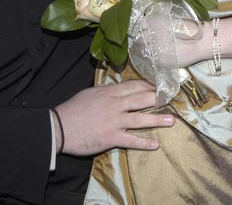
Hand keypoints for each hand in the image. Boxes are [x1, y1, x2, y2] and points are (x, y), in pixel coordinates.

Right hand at [54, 80, 173, 154]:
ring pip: (140, 119)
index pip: (133, 86)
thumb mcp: (90, 93)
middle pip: (141, 99)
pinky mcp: (111, 137)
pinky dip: (143, 143)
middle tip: (172, 99)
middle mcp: (114, 105)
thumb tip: (117, 89)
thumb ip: (106, 91)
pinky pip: (131, 140)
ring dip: (157, 119)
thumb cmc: (72, 109)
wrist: (59, 127)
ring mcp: (114, 121)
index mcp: (108, 92)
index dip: (148, 86)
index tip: (159, 86)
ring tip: (171, 120)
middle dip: (157, 99)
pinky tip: (155, 145)